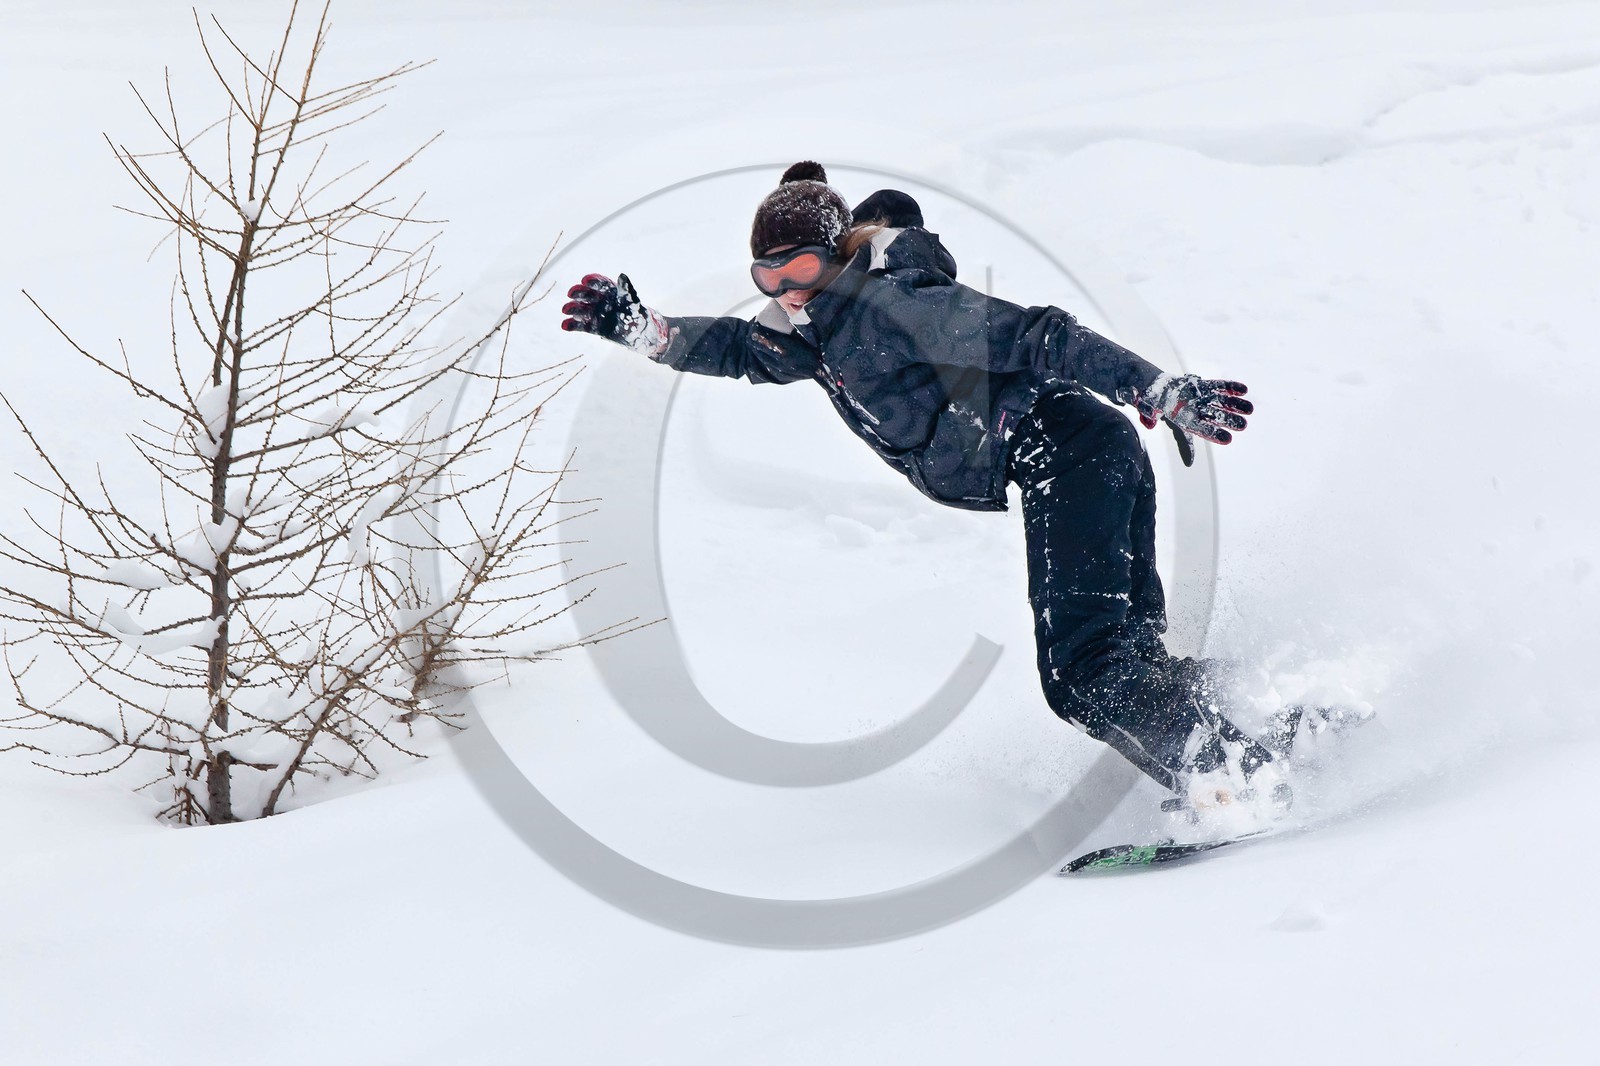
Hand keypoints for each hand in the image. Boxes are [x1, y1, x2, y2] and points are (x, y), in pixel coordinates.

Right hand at [560, 272, 668, 356]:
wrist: (642, 335)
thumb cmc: (638, 314)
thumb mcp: (633, 301)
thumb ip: (627, 289)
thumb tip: (622, 275)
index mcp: (610, 291)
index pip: (598, 284)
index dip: (592, 282)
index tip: (585, 280)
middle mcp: (601, 301)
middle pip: (586, 295)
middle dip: (578, 294)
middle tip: (571, 294)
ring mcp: (597, 314)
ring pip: (582, 309)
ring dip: (573, 308)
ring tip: (565, 310)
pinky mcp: (596, 328)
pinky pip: (582, 325)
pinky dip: (573, 325)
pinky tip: (564, 325)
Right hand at [1133, 374, 1251, 444]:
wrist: (1155, 389)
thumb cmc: (1151, 403)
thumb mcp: (1147, 407)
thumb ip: (1148, 413)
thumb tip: (1149, 422)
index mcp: (1183, 420)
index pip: (1200, 428)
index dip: (1213, 433)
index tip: (1227, 439)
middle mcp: (1195, 410)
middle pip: (1215, 417)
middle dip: (1229, 420)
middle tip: (1243, 425)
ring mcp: (1201, 398)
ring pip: (1221, 402)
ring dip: (1235, 405)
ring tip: (1249, 409)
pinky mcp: (1204, 386)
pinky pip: (1218, 386)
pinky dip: (1230, 387)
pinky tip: (1243, 390)